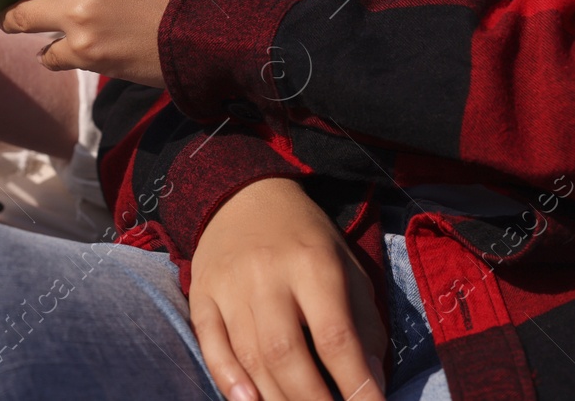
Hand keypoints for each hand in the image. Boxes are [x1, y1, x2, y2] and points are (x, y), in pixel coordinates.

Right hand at [191, 178, 387, 400]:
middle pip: (287, 353)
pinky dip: (227, 378)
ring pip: (249, 355)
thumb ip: (364, 322)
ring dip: (276, 399)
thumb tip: (372, 381)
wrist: (244, 195)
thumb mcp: (347, 266)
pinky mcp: (201, 292)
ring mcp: (229, 284)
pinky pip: (210, 343)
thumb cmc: (305, 239)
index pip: (335, 336)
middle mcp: (267, 274)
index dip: (355, 383)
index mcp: (313, 263)